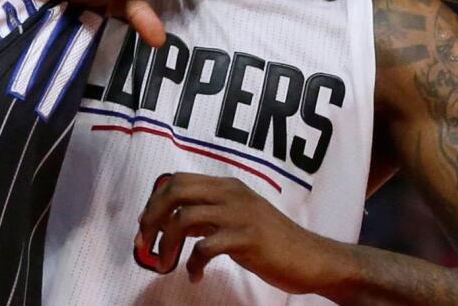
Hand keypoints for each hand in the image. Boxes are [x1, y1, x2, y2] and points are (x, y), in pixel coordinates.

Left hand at [134, 173, 337, 293]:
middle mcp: (231, 193)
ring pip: (184, 218)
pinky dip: (193, 264)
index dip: (154, 203)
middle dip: (152, 217)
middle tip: (145, 243)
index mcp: (227, 186)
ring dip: (167, 244)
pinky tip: (196, 276)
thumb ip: (207, 216)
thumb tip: (170, 222)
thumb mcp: (236, 219)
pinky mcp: (248, 238)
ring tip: (165, 264)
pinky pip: (206, 247)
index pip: (177, 181)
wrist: (312, 258)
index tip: (145, 228)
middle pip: (175, 191)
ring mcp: (240, 214)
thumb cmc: (272, 243)